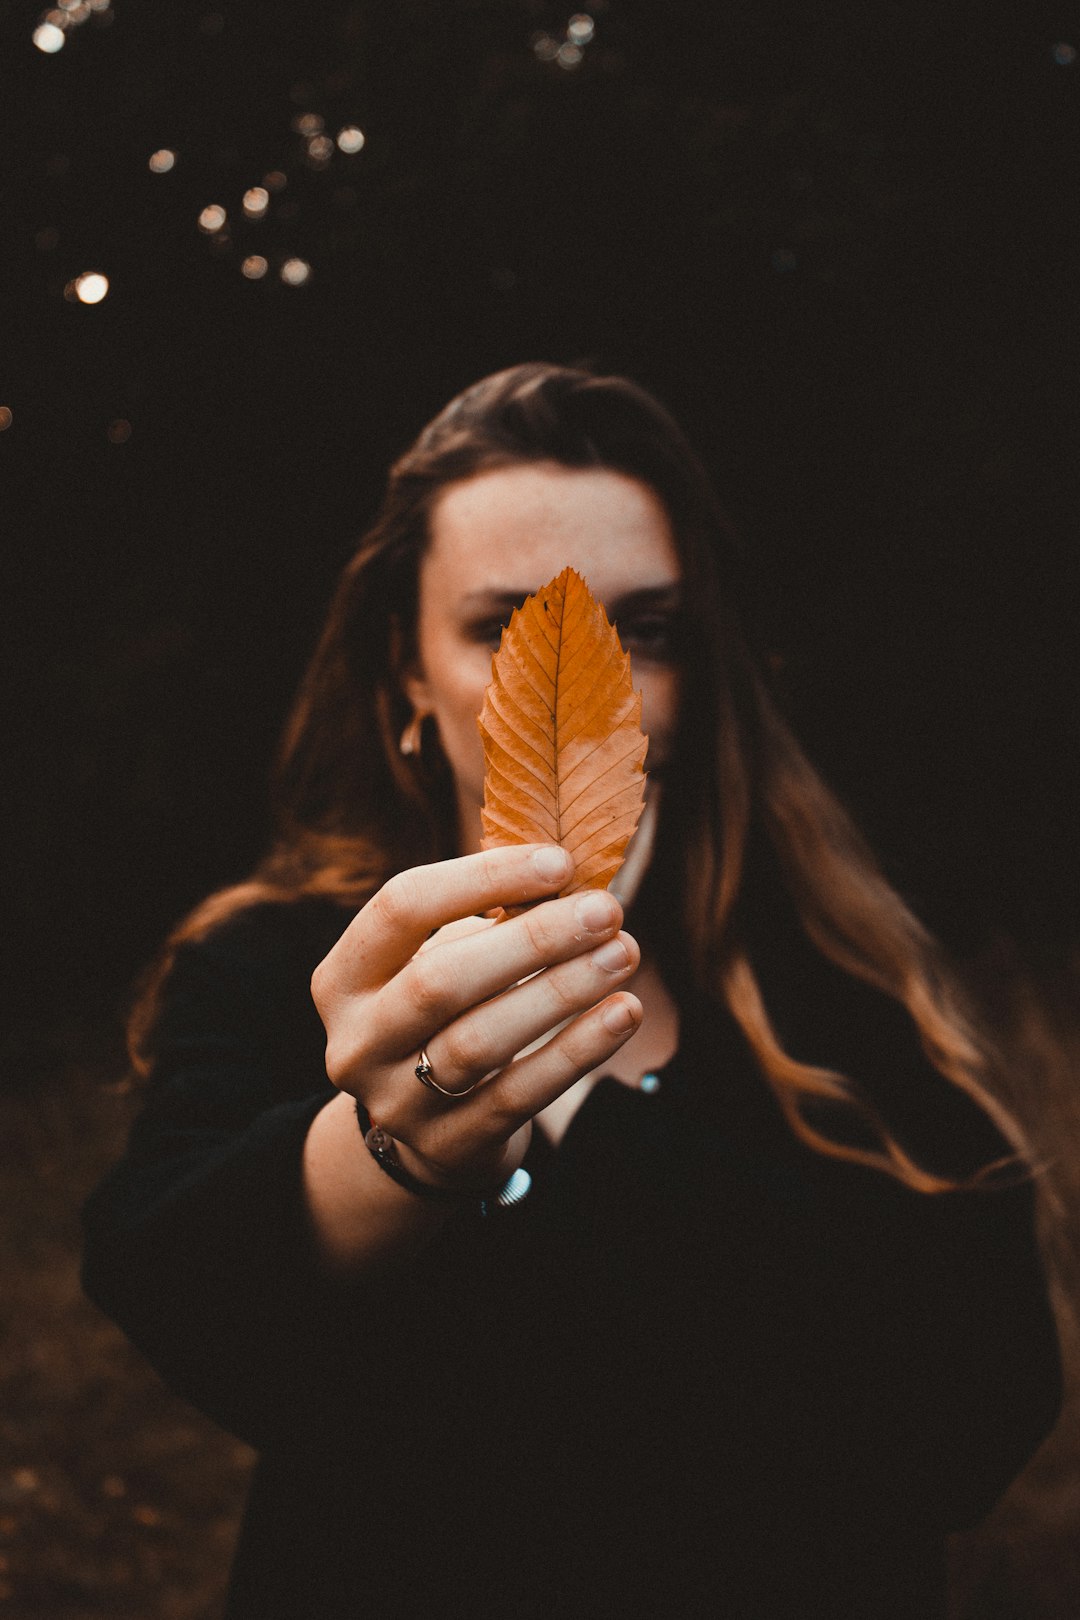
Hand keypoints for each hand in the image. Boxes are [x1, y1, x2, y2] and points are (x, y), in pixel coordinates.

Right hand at [310, 845, 641, 1190]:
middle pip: (441, 980)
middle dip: (532, 939)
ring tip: (623, 953)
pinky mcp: (449, 1145)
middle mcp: (357, 1042)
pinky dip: (578, 1049)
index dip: (482, 878)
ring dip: (561, 990)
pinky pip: (521, 1095)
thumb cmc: (450, 1013)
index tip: (561, 862)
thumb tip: (570, 877)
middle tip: (606, 909)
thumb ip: (491, 916)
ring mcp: (397, 1102)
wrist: (431, 1132)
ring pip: (482, 1041)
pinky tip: (623, 1011)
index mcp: (343, 978)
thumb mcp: (444, 959)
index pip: (403, 908)